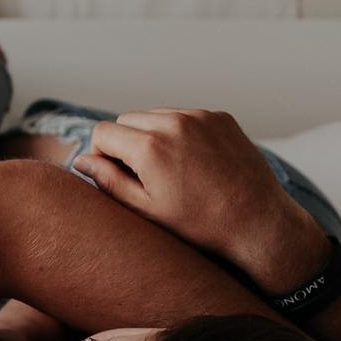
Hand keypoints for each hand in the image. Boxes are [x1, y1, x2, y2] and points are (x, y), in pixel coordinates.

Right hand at [72, 108, 313, 276]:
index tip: (115, 175)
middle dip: (126, 143)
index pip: (102, 132)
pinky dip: (180, 132)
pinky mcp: (220, 117)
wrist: (259, 224)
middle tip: (142, 175)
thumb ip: (107, 181)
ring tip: (169, 169)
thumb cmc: (200, 225)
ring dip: (152, 135)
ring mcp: (200, 116)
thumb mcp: (145, 210)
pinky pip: (184, 116)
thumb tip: (81, 161)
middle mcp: (173, 123)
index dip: (101, 155)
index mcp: (149, 147)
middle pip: (126, 119)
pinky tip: (192, 161)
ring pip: (155, 115)